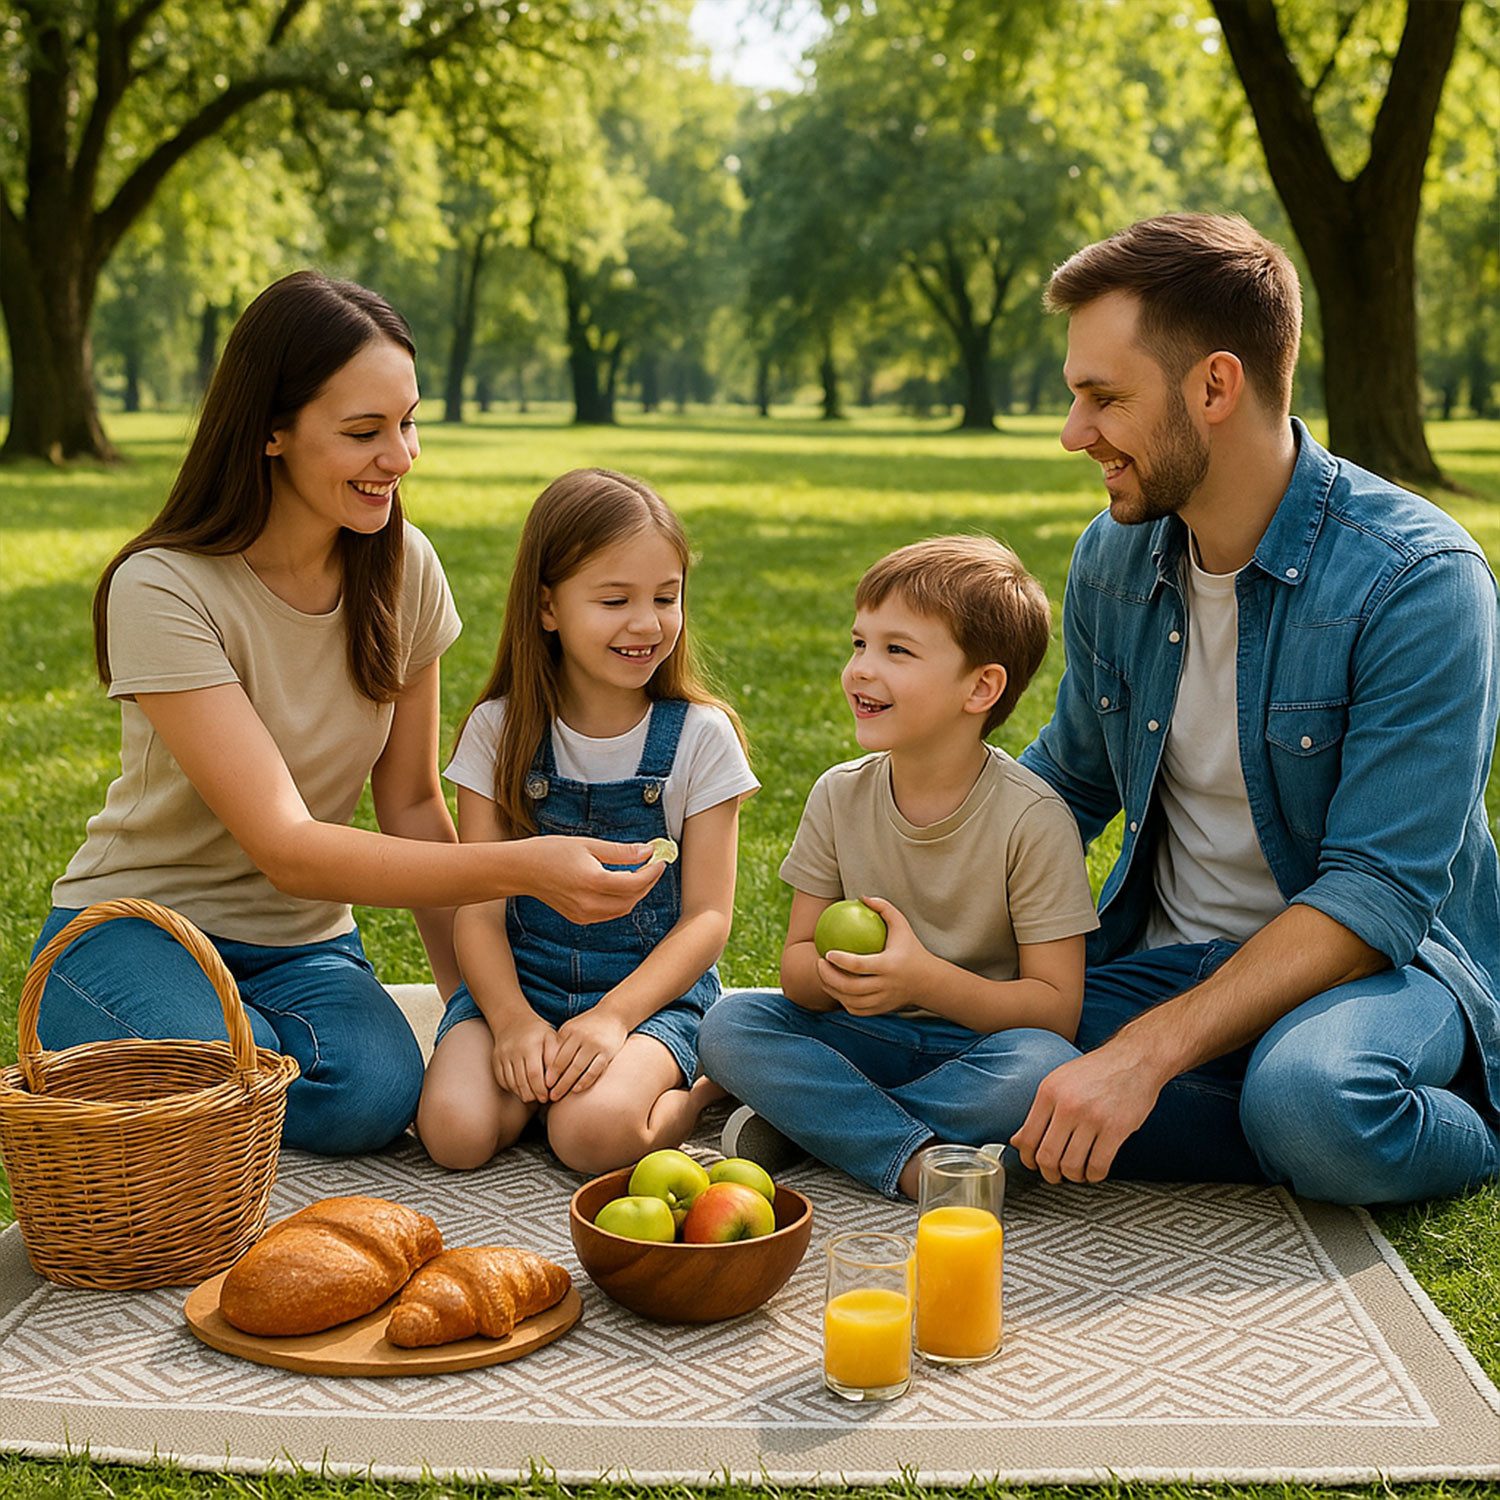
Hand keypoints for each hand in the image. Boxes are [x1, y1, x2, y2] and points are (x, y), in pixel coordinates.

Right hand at [490, 1012, 558, 1104]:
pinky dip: (513, 1088)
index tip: (549, 1096)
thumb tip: (555, 1080)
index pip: (534, 1074)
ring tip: (534, 1096)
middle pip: (522, 1081)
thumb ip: (555, 1057)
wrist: (513, 1021)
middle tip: (542, 1099)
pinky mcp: (495, 1061)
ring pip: (512, 1083)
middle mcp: (514, 1050)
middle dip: (533, 1095)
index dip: (541, 1089)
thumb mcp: (552, 1039)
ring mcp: (502, 1056)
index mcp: (530, 1045)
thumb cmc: (539, 1034)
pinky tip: (522, 1089)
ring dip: (523, 1094)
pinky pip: (503, 1081)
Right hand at [522, 836, 664, 923]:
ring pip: (623, 909)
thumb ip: (621, 852)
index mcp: (593, 881)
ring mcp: (584, 915)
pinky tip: (621, 885)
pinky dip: (621, 901)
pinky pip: (610, 913)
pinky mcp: (580, 919)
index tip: (660, 859)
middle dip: (647, 882)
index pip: (634, 883)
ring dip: (636, 893)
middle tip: (653, 864)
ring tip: (640, 873)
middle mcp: (590, 903)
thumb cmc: (552, 852)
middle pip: (632, 898)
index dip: (651, 872)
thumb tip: (647, 851)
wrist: (523, 870)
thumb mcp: (589, 844)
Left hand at [547, 1007, 629, 1099]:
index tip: (543, 1085)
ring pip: (578, 1068)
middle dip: (556, 1081)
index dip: (549, 1072)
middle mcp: (580, 1036)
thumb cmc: (589, 1025)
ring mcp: (594, 1044)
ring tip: (559, 1096)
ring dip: (567, 1084)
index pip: (555, 1055)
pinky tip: (577, 1089)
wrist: (614, 1014)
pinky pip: (594, 1069)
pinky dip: (585, 1080)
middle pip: (564, 1063)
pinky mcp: (607, 1052)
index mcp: (569, 1031)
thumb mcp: (572, 1028)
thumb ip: (561, 1043)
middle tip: (549, 1096)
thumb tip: (546, 1067)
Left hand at [815, 897, 933, 1016]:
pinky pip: (855, 1009)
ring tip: (822, 974)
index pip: (859, 966)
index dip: (840, 960)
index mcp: (889, 966)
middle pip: (850, 987)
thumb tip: (861, 897)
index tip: (826, 952)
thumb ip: (884, 908)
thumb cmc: (911, 949)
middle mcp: (885, 986)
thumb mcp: (902, 925)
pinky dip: (842, 1000)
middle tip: (818, 963)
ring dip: (831, 989)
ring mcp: (882, 1001)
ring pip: (850, 1001)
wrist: (929, 981)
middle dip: (828, 977)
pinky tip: (833, 987)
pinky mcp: (880, 1010)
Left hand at [1009, 1041, 1163, 1183]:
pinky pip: (1098, 1165)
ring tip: (1078, 1171)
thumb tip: (1017, 1141)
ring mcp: (1092, 1117)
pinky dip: (1094, 1175)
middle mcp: (1068, 1105)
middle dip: (1049, 1174)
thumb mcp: (1060, 1082)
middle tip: (1056, 1175)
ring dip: (1073, 1176)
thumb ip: (1040, 1112)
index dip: (1028, 1160)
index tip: (1034, 1165)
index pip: (1028, 1138)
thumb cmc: (1097, 1071)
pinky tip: (1095, 1170)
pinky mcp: (1116, 1128)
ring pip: (1071, 1166)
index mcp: (1049, 1092)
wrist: (1135, 1058)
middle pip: (1047, 1157)